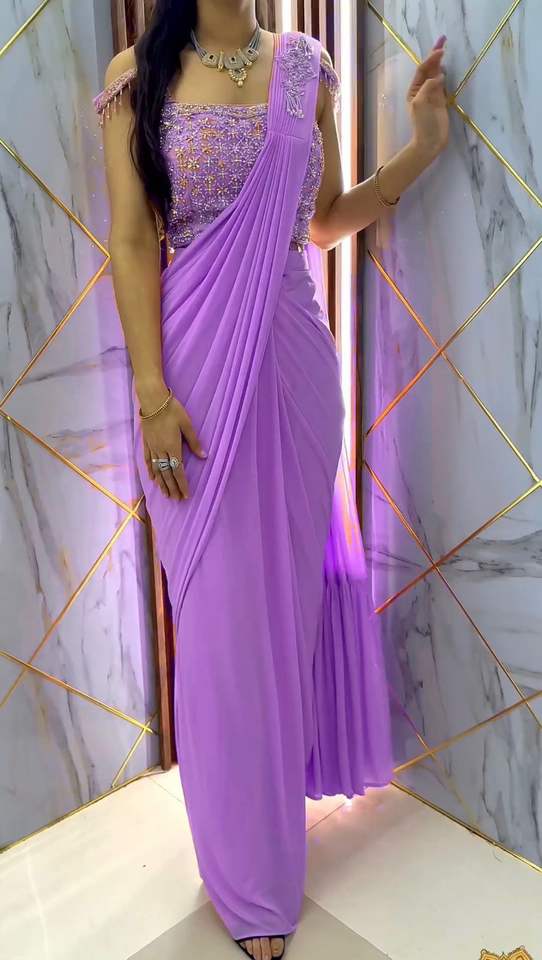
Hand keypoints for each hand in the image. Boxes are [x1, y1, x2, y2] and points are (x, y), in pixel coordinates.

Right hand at [139, 388, 206, 500]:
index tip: (185, 495)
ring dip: (161, 483)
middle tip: (176, 499)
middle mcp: (161, 450)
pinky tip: (152, 479)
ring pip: (156, 470)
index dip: (182, 484)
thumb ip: (194, 442)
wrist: (152, 400)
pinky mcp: (146, 443)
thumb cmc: (172, 410)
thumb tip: (203, 456)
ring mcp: (152, 447)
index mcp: (173, 447)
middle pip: (167, 474)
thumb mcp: (187, 424)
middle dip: (172, 488)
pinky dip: (150, 471)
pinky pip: (147, 461)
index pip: (178, 470)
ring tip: (165, 494)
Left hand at [406, 38, 449, 162]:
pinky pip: (443, 84)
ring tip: (444, 48)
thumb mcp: (420, 103)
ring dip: (440, 62)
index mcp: (414, 90)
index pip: (422, 69)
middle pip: (429, 69)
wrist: (430, 141)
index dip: (430, 58)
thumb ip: (428, 87)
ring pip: (436, 74)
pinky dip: (444, 74)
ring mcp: (432, 95)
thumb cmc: (422, 123)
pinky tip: (446, 67)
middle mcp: (422, 90)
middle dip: (435, 54)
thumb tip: (439, 75)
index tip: (441, 50)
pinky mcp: (441, 101)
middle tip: (443, 39)